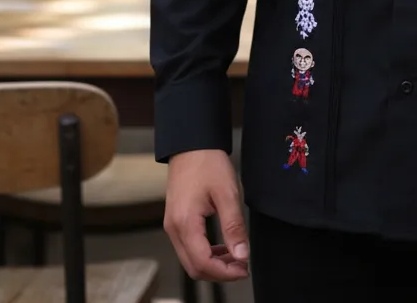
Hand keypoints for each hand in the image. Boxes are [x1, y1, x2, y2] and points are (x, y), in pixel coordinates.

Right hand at [164, 149, 249, 281]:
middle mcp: (174, 228)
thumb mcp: (227, 193)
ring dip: (213, 264)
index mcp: (185, 223)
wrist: (191, 143)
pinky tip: (223, 247)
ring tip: (236, 258)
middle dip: (219, 273)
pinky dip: (205, 253)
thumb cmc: (207, 163)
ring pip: (190, 260)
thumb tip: (242, 254)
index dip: (225, 272)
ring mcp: (172, 225)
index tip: (244, 269)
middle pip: (194, 267)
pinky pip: (188, 247)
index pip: (202, 263)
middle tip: (242, 267)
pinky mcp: (176, 220)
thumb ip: (234, 226)